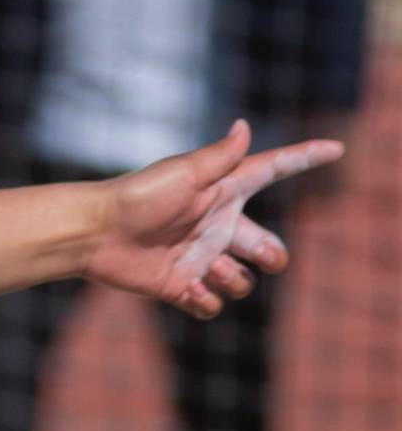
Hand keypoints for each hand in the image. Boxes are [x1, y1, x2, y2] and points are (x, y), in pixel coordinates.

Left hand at [86, 119, 344, 319]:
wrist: (94, 233)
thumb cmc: (136, 197)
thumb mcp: (183, 173)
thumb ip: (219, 157)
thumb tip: (243, 125)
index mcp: (221, 193)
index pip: (270, 172)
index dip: (303, 159)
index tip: (337, 148)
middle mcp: (215, 226)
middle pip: (268, 248)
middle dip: (271, 256)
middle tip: (254, 253)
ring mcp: (199, 258)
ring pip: (243, 281)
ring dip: (236, 280)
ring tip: (210, 269)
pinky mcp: (179, 286)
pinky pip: (211, 304)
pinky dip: (206, 302)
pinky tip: (188, 290)